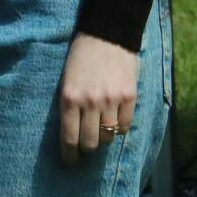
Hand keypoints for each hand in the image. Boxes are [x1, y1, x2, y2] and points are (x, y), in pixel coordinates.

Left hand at [57, 34, 140, 165]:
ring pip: (108, 136)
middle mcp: (90, 102)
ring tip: (102, 131)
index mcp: (69, 98)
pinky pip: (125, 125)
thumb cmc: (81, 56)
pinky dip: (120, 128)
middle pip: (90, 142)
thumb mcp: (67, 79)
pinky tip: (116, 121)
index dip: (69, 155)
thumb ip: (71, 104)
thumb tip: (74, 132)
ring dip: (104, 137)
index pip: (69, 137)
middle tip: (87, 145)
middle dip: (87, 148)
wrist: (107, 33)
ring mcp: (111, 100)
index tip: (70, 162)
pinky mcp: (129, 96)